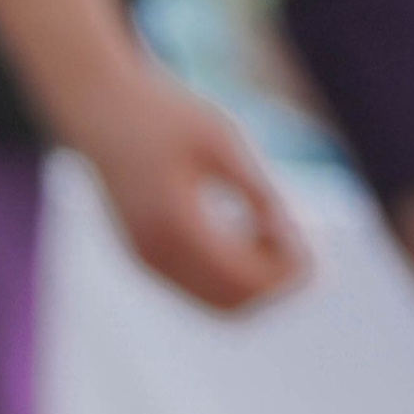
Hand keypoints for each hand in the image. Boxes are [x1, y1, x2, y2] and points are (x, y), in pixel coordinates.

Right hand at [0, 0, 308, 314]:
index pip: (245, 279)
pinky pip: (198, 288)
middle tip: (300, 242)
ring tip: (275, 232)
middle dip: (273, 283)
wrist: (101, 111)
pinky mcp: (144, 259)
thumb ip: (258, 190)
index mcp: (176, 227)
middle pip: (234, 302)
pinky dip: (231, 274)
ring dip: (253, 281)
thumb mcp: (223, 142)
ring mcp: (147, 264)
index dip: (286, 270)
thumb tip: (294, 236)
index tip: (312, 240)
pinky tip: (249, 233)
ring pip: (216, 302)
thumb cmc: (166, 115)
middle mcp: (157, 257)